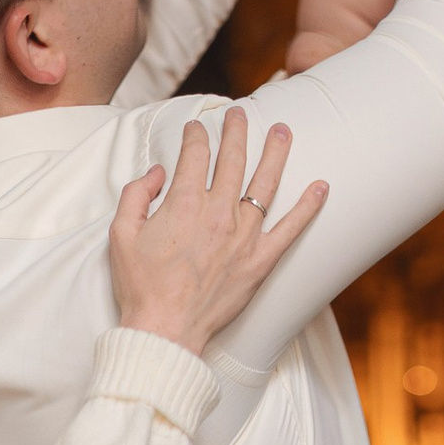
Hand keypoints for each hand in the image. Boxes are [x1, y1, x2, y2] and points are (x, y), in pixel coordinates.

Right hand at [110, 110, 327, 357]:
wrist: (165, 331)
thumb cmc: (141, 285)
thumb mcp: (121, 233)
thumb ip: (136, 194)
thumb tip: (157, 172)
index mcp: (185, 203)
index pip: (196, 155)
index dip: (197, 135)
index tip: (198, 128)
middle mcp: (219, 213)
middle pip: (234, 160)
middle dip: (237, 131)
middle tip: (240, 113)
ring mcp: (244, 236)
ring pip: (265, 184)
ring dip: (275, 154)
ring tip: (283, 131)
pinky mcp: (260, 261)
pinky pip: (290, 230)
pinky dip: (308, 208)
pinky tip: (321, 187)